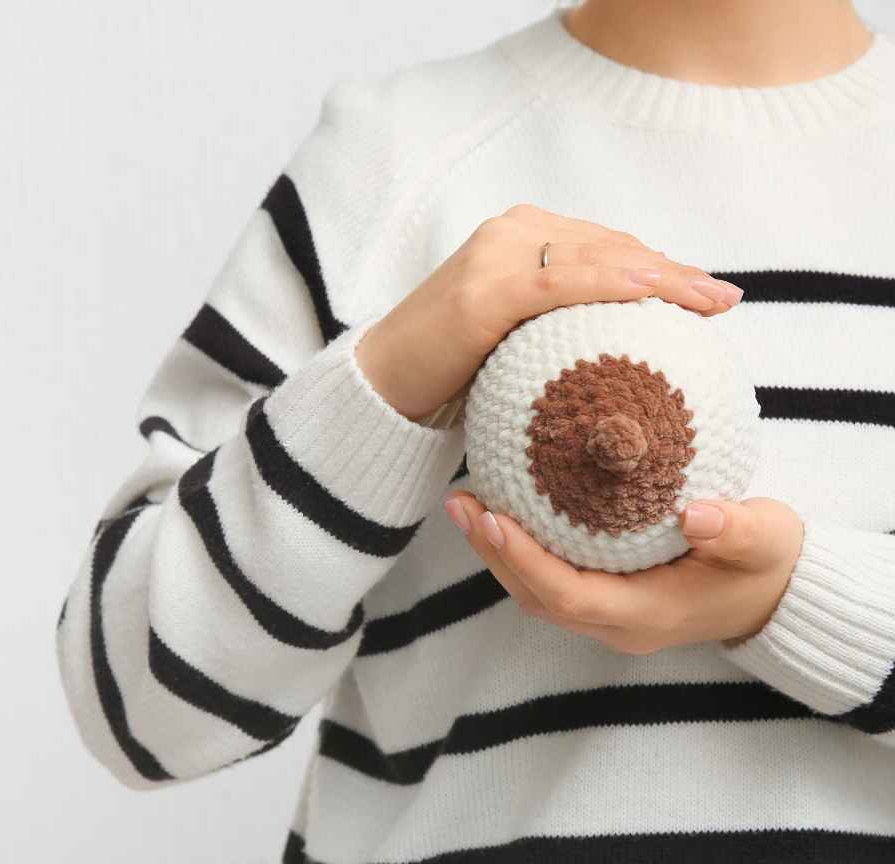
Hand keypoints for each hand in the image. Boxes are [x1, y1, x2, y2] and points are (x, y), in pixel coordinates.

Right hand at [354, 203, 743, 420]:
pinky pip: (562, 283)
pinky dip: (613, 284)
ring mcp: (496, 254)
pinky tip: (655, 293)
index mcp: (521, 238)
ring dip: (661, 276)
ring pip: (597, 256)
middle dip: (674, 271)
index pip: (607, 247)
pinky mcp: (484, 288)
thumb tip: (623, 355)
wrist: (383, 386)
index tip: (709, 296)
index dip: (662, 267)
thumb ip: (559, 329)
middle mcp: (511, 232)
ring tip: (710, 302)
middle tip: (726, 301)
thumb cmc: (451, 374)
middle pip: (612, 246)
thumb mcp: (515, 343)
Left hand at [442, 491, 805, 653]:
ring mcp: (609, 617)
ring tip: (466, 502)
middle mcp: (618, 625)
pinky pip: (551, 579)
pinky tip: (504, 506)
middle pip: (537, 597)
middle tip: (460, 501)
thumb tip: (695, 515)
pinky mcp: (606, 599)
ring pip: (537, 592)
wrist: (777, 596)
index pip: (568, 595)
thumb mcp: (766, 540)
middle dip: (493, 552)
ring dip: (498, 551)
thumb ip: (735, 530)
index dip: (524, 560)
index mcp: (647, 615)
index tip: (491, 517)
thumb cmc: (769, 564)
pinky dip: (522, 548)